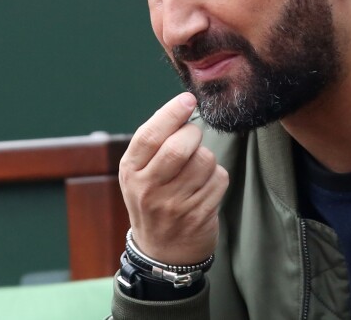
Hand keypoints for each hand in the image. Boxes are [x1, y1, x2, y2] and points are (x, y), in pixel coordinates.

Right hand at [119, 92, 228, 264]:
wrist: (162, 250)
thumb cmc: (153, 196)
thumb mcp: (140, 171)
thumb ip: (156, 141)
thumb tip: (184, 106)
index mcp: (131, 171)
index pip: (150, 136)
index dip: (172, 113)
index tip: (188, 99)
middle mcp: (148, 190)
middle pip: (179, 147)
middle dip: (192, 134)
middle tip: (192, 137)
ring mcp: (173, 206)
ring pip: (205, 160)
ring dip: (206, 157)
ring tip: (196, 169)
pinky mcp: (198, 216)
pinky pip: (219, 179)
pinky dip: (217, 177)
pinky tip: (204, 187)